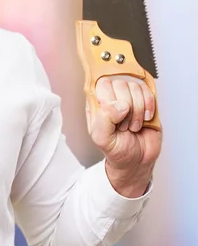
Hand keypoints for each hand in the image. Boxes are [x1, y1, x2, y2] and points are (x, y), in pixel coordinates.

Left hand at [87, 75, 161, 197]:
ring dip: (138, 110)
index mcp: (96, 104)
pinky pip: (148, 91)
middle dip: (125, 107)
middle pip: (119, 84)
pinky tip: (145, 119)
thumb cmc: (116, 149)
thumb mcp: (102, 138)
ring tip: (133, 125)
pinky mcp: (145, 101)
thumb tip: (119, 104)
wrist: (137, 160)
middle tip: (124, 125)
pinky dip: (149, 106)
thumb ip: (103, 119)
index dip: (110, 99)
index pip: (101, 84)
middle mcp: (111, 97)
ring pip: (135, 87)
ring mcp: (129, 97)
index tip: (114, 117)